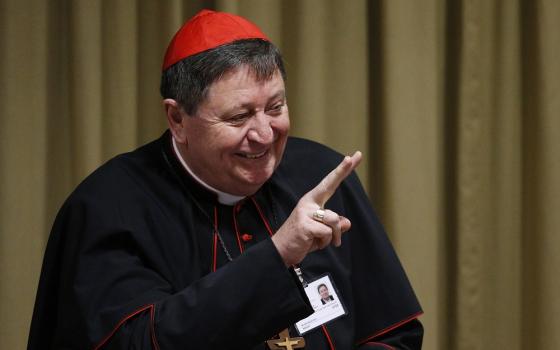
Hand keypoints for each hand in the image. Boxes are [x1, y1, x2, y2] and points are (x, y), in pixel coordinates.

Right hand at [272, 151, 361, 265]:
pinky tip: (313, 243)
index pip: (330, 183)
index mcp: (312, 201)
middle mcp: (308, 202)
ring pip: (334, 220)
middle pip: (329, 185)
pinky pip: (327, 233)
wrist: (281, 251)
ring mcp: (305, 212)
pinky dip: (325, 242)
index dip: (342, 170)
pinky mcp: (304, 225)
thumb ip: (335, 226)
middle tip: (352, 156)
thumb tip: (346, 223)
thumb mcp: (322, 233)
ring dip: (333, 236)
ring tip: (321, 242)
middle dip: (341, 170)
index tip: (353, 157)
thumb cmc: (302, 240)